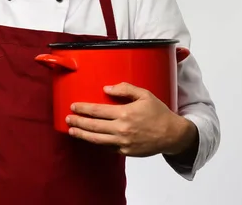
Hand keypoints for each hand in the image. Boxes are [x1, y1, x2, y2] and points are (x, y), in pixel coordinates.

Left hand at [66, 82, 197, 157]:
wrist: (172, 135)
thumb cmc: (159, 113)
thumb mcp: (144, 94)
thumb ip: (125, 89)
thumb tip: (107, 88)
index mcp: (125, 113)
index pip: (98, 111)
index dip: (83, 109)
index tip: (74, 106)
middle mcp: (122, 129)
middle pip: (94, 126)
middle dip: (78, 122)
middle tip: (68, 118)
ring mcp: (123, 143)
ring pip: (97, 140)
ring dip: (83, 135)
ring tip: (72, 130)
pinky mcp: (126, 152)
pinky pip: (107, 147)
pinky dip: (97, 143)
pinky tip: (90, 138)